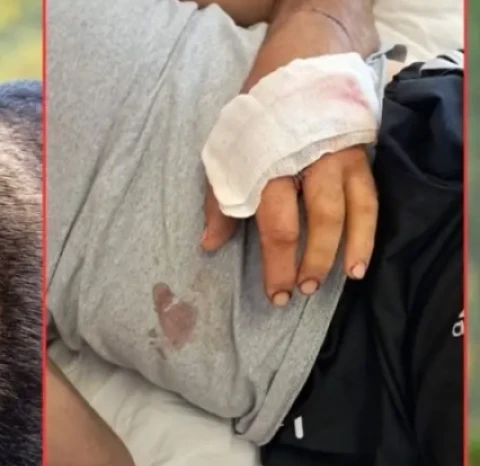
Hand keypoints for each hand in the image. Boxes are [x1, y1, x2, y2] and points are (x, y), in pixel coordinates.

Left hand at [201, 4, 380, 305]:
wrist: (300, 56)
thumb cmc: (258, 114)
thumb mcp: (229, 150)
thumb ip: (221, 199)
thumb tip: (209, 246)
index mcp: (270, 163)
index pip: (273, 222)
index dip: (274, 262)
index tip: (273, 293)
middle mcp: (308, 162)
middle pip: (313, 220)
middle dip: (307, 261)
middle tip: (299, 292)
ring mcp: (338, 157)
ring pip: (348, 210)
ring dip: (345, 249)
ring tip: (342, 280)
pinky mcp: (360, 154)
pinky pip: (370, 197)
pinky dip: (368, 230)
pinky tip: (362, 260)